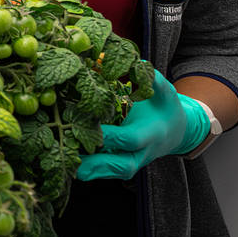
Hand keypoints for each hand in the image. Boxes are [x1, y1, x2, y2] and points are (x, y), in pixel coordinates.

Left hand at [77, 69, 210, 180]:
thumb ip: (153, 80)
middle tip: (72, 155)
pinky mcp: (121, 165)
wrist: (173, 131)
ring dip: (88, 170)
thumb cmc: (165, 107)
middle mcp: (142, 153)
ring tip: (63, 163)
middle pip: (121, 165)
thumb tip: (140, 63)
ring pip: (110, 172)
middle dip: (97, 163)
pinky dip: (88, 170)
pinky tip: (67, 162)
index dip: (112, 137)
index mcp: (151, 134)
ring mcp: (131, 161)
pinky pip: (105, 172)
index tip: (92, 130)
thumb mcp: (164, 91)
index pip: (130, 139)